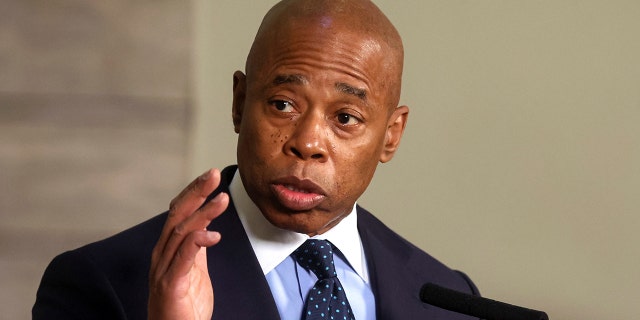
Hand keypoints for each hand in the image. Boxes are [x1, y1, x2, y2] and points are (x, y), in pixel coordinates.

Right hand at [148, 169, 228, 318]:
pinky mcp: (171, 285)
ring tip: (222, 199)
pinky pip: (183, 258)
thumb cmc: (183, 306)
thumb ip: (196, 248)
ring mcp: (164, 269)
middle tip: (213, 174)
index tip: (210, 176)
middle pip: (177, 215)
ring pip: (181, 232)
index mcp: (168, 248)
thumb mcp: (194, 270)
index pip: (178, 212)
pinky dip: (197, 242)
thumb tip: (206, 226)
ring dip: (203, 213)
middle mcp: (162, 254)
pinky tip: (213, 234)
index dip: (193, 192)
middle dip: (196, 192)